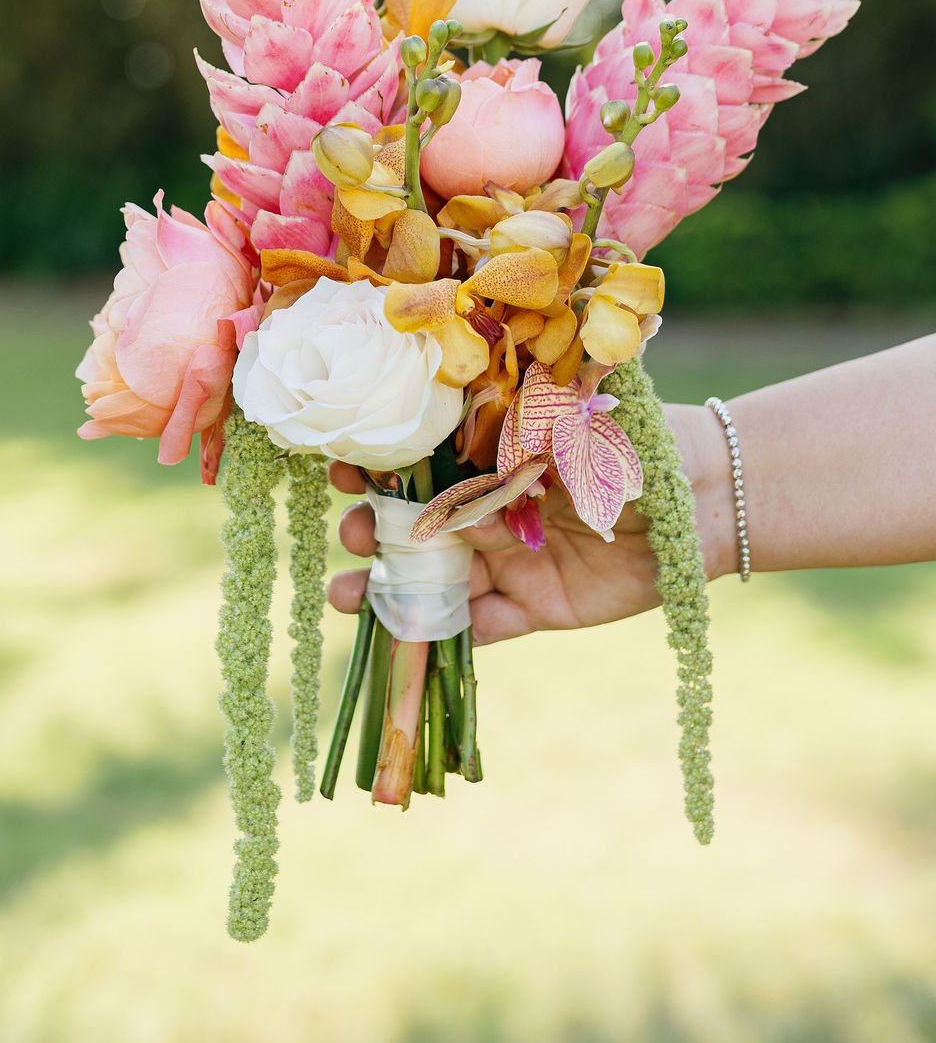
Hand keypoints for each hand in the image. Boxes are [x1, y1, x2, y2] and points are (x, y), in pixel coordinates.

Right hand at [328, 405, 731, 645]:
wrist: (703, 496)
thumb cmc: (632, 441)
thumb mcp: (563, 423)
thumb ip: (505, 432)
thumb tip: (437, 409)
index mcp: (490, 460)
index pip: (418, 466)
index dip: (376, 470)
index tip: (340, 468)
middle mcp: (491, 511)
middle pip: (418, 529)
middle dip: (375, 532)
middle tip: (354, 533)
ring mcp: (511, 562)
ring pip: (438, 582)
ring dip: (390, 591)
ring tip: (343, 596)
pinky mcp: (538, 608)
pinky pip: (483, 627)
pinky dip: (443, 633)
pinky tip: (404, 633)